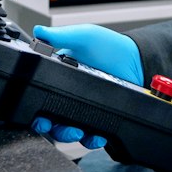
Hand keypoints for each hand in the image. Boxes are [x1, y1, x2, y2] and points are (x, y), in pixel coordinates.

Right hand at [30, 24, 143, 145]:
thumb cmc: (109, 46)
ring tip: (76, 131)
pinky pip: (91, 135)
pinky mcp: (100, 118)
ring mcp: (84, 108)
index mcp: (59, 76)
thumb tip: (39, 32)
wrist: (136, 60)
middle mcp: (68, 94)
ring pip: (67, 130)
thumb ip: (61, 36)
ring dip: (67, 134)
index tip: (35, 113)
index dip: (34, 108)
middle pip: (49, 118)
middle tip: (50, 124)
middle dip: (48, 126)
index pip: (40, 96)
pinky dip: (91, 139)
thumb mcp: (83, 36)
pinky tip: (96, 135)